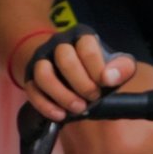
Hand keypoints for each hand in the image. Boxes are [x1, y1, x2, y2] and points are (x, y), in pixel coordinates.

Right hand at [17, 24, 131, 119]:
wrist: (67, 69)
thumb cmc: (95, 68)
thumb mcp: (114, 65)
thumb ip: (122, 68)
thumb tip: (110, 78)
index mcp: (81, 37)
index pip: (86, 46)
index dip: (96, 66)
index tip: (105, 83)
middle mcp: (59, 45)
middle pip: (64, 58)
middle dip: (81, 82)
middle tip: (93, 98)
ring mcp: (41, 60)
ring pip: (43, 73)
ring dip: (61, 94)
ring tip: (78, 109)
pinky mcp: (31, 79)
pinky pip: (32, 91)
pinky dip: (46, 106)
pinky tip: (61, 116)